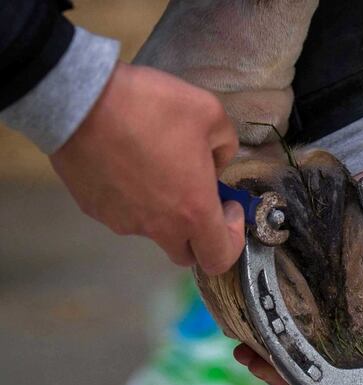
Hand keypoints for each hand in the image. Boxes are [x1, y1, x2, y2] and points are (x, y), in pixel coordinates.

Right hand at [50, 62, 243, 274]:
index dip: (233, 238)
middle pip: (185, 252)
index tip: (229, 206)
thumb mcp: (211, 115)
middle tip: (197, 194)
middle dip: (198, 232)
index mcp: (193, 211)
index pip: (220, 258)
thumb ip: (225, 148)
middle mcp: (157, 226)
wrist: (81, 99)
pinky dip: (131, 197)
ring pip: (151, 229)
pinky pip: (121, 212)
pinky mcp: (93, 209)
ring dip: (163, 210)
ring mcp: (121, 221)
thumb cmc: (152, 106)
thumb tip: (215, 163)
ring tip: (156, 166)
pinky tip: (127, 162)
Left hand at [233, 167, 362, 384]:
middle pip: (320, 368)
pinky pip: (272, 319)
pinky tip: (240, 329)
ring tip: (244, 351)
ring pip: (292, 350)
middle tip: (261, 365)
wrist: (357, 168)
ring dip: (267, 360)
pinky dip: (256, 331)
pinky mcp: (289, 286)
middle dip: (289, 375)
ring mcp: (316, 305)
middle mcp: (346, 320)